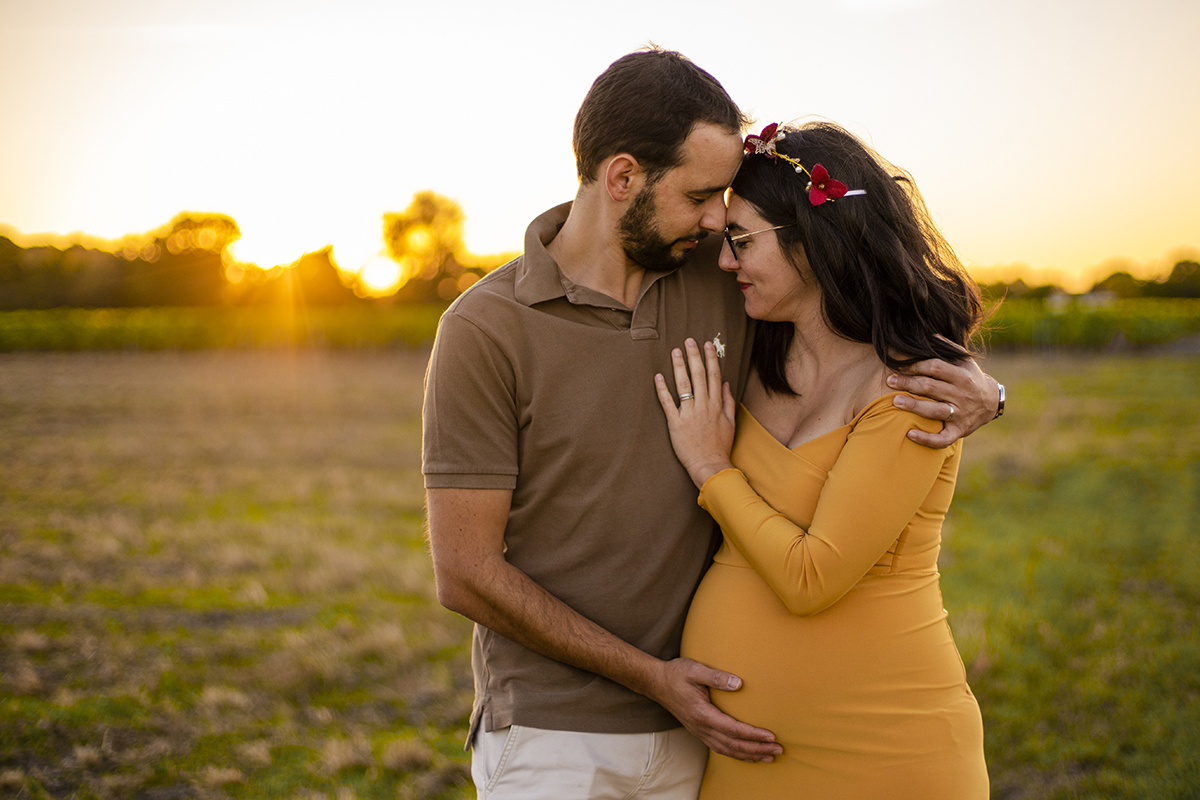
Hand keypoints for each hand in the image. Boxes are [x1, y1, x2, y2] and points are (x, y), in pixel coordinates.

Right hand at [650, 657, 781, 762]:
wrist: (656, 683)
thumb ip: (716, 676)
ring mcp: (699, 731)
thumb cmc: (676, 673)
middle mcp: (701, 727)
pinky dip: (736, 755)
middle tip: (778, 749)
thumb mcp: (695, 669)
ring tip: (769, 757)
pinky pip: (720, 748)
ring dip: (749, 755)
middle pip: (733, 745)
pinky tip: (748, 756)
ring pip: (727, 750)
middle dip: (757, 749)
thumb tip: (739, 683)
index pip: (733, 729)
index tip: (771, 736)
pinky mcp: (699, 731)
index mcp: (702, 714)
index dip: (753, 735)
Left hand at [654, 338, 736, 487]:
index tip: (707, 345)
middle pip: (699, 376)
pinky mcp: (676, 424)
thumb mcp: (730, 423)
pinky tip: (658, 376)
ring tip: (675, 351)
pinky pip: (668, 403)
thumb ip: (727, 401)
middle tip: (688, 340)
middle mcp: (704, 406)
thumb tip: (725, 383)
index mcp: (716, 405)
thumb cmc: (720, 446)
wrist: (710, 466)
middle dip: (694, 356)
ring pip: (684, 386)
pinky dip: (662, 389)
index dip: (710, 358)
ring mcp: (689, 414)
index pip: (714, 376)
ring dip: (679, 367)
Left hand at [887, 356, 1000, 447]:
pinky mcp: (959, 431)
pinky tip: (909, 434)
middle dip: (908, 383)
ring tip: (895, 402)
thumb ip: (947, 348)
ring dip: (914, 406)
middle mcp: (962, 395)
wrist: (992, 403)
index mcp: (962, 376)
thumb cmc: (970, 378)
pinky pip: (942, 438)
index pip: (936, 368)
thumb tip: (928, 334)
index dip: (916, 366)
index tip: (899, 365)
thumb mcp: (964, 361)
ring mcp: (961, 414)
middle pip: (931, 388)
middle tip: (889, 381)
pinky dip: (926, 438)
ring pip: (935, 411)